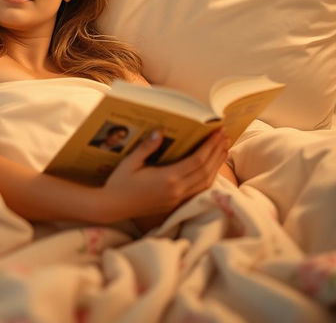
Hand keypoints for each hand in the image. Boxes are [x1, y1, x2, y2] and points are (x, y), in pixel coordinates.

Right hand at [94, 129, 228, 223]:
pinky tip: (210, 168)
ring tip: (223, 149)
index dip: (209, 146)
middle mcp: (177, 190)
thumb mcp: (130, 162)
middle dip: (217, 152)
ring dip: (216, 164)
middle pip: (205, 170)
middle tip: (225, 135)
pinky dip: (208, 177)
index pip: (196, 161)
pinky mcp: (175, 203)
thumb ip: (146, 147)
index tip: (218, 132)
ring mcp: (177, 198)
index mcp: (167, 179)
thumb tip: (160, 132)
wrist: (113, 206)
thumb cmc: (119, 183)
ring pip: (205, 182)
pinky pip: (199, 189)